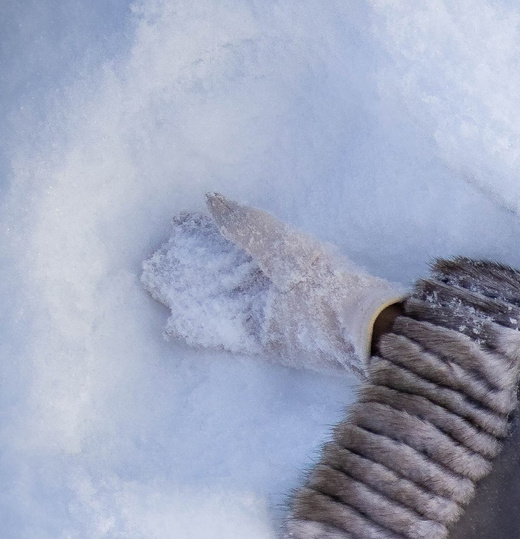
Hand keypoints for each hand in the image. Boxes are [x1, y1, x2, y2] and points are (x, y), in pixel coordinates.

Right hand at [139, 195, 404, 374]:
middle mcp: (258, 281)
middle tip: (148, 262)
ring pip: (209, 302)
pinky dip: (195, 333)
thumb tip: (208, 198)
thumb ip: (243, 223)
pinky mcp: (257, 340)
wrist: (351, 323)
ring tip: (151, 290)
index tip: (170, 225)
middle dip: (182, 266)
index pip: (224, 240)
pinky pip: (219, 337)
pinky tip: (169, 328)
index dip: (198, 233)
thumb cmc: (321, 277)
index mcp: (266, 253)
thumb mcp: (281, 243)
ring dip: (182, 298)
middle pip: (211, 271)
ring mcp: (256, 311)